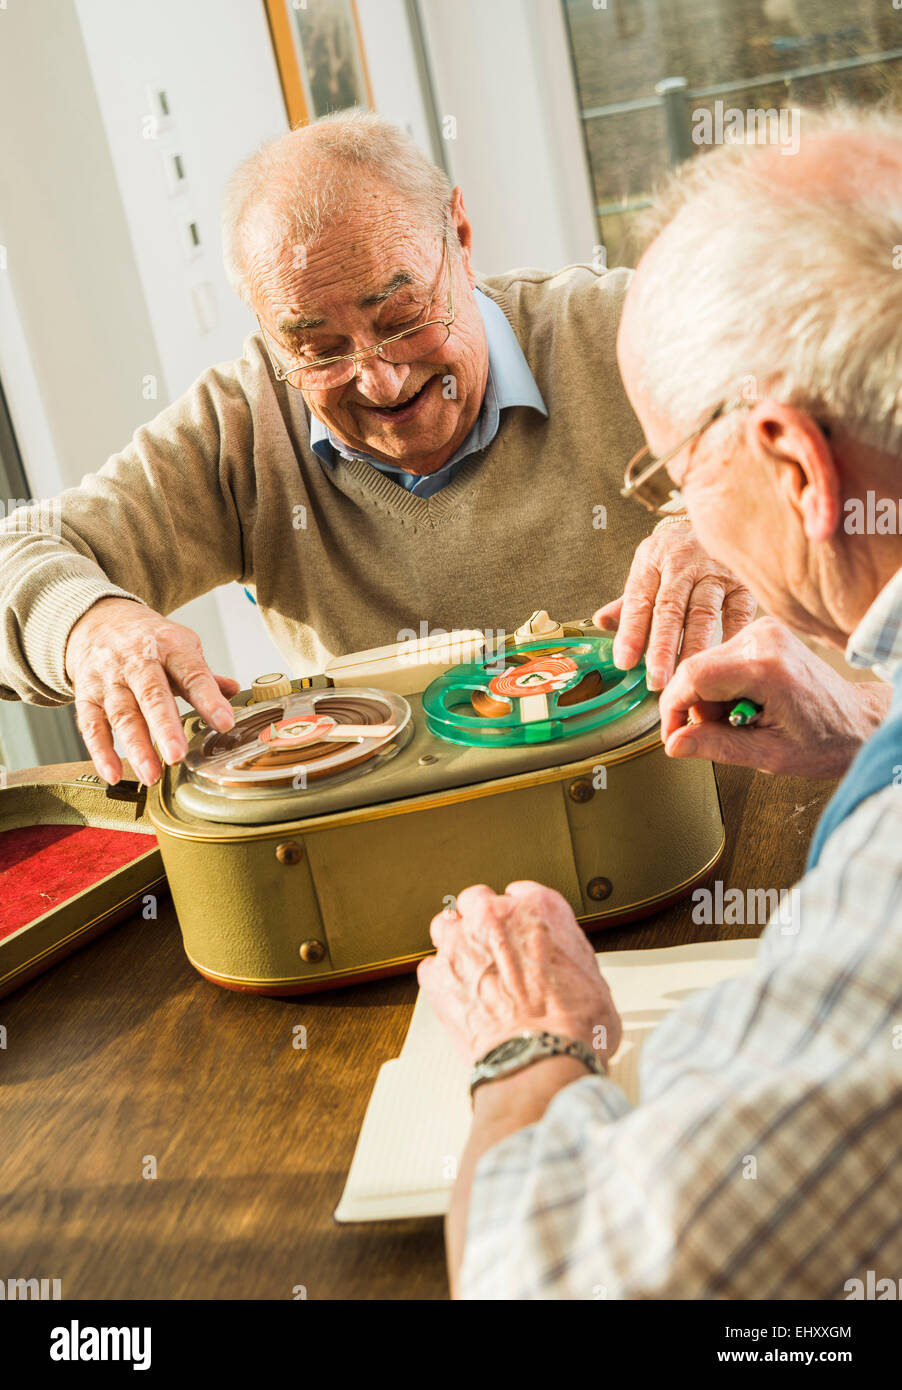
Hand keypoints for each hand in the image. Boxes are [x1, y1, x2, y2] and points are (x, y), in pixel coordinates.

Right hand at [65, 597, 237, 784]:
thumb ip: (203, 675)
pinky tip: (113, 773)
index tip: (224, 723)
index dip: (209, 699)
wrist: (97, 620)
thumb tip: (233, 691)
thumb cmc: (146, 640)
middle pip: (152, 695)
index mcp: (170, 646)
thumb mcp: (180, 646)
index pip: (192, 674)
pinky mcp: (87, 694)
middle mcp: (137, 661)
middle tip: (177, 756)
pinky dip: (101, 752)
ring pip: (122, 714)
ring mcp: (109, 678)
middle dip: (165, 727)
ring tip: (151, 774)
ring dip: (136, 747)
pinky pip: (91, 725)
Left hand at [417, 881, 621, 1066]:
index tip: (519, 928)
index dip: (519, 913)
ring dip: (455, 943)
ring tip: (468, 967)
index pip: (522, 892)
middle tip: (493, 947)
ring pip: (446, 926)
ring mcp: (462, 943)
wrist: (541, 1058)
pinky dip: (441, 980)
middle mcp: (497, 917)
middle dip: (482, 921)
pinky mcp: (438, 976)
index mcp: (540, 909)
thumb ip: (568, 959)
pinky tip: (457, 995)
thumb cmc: (573, 1025)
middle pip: (478, 900)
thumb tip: (566, 972)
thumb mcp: (593, 979)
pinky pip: (431, 967)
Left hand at [594, 522, 755, 689]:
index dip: (631, 633)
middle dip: (662, 646)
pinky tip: (724, 661)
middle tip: (657, 679)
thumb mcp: (648, 567)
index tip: (625, 662)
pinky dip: (731, 637)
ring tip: (687, 676)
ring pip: (703, 613)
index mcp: (652, 560)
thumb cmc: (677, 554)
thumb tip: (602, 622)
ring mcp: (715, 570)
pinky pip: (738, 612)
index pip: (638, 601)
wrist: (717, 518)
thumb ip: (629, 600)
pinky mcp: (743, 580)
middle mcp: (683, 563)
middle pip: (670, 609)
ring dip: (694, 647)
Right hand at [659, 616, 891, 777]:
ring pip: (705, 665)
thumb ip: (716, 746)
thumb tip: (675, 743)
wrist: (857, 721)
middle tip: (724, 732)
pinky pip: (721, 659)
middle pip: (696, 669)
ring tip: (744, 718)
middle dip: (697, 707)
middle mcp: (764, 639)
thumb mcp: (768, 754)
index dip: (674, 709)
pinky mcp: (763, 633)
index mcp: (767, 667)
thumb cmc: (826, 739)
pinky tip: (747, 702)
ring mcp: (764, 632)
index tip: (674, 734)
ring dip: (712, 698)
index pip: (693, 677)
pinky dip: (724, 686)